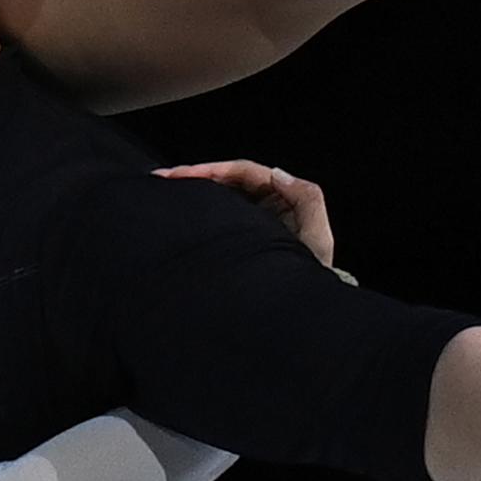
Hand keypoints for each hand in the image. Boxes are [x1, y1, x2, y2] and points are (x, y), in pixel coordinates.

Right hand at [154, 158, 332, 266]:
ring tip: (163, 186)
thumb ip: (307, 199)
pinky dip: (197, 208)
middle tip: (164, 176)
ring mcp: (251, 220)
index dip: (212, 169)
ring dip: (193, 188)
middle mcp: (267, 205)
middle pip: (227, 179)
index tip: (183, 173)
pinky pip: (216, 214)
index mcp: (283, 199)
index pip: (243, 174)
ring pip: (219, 194)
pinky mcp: (239, 237)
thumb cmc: (309, 277)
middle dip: (195, 174)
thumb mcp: (317, 238)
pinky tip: (178, 207)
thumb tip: (277, 173)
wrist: (296, 312)